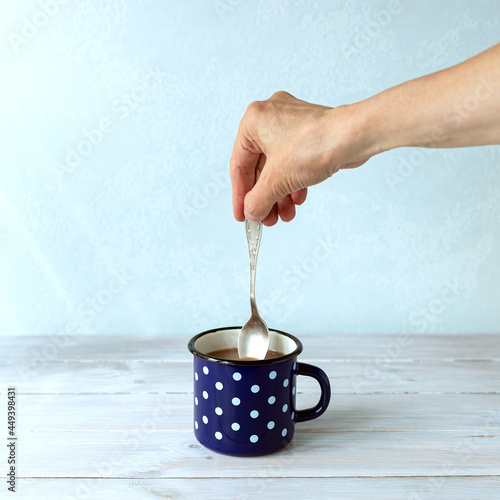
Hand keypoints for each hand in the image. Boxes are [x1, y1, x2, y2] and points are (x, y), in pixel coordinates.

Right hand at [230, 91, 369, 224]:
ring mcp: (291, 125)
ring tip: (285, 215)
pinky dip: (293, 183)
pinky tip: (298, 200)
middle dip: (265, 197)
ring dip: (280, 194)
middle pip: (260, 168)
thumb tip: (252, 212)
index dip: (239, 195)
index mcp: (254, 121)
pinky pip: (294, 163)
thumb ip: (258, 200)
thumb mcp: (277, 180)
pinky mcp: (309, 134)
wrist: (354, 137)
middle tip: (266, 219)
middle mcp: (270, 118)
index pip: (239, 165)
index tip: (242, 214)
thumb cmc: (315, 144)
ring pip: (278, 167)